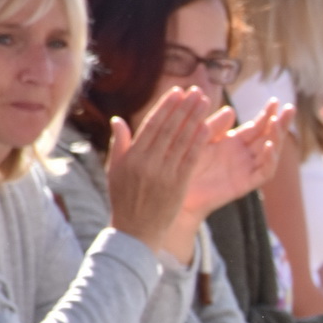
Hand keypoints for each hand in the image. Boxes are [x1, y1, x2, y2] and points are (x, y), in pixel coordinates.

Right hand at [106, 87, 211, 248]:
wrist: (136, 232)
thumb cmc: (124, 200)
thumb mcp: (115, 171)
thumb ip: (120, 144)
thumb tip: (118, 119)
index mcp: (132, 157)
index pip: (152, 125)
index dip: (166, 107)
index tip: (177, 91)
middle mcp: (148, 163)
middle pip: (169, 129)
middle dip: (184, 107)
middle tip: (196, 91)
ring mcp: (165, 174)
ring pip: (182, 140)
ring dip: (195, 119)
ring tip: (205, 102)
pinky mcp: (179, 185)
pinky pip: (191, 159)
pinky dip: (199, 142)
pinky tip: (207, 127)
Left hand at [188, 99, 293, 218]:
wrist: (176, 188)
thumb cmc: (183, 162)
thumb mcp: (199, 138)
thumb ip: (215, 126)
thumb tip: (231, 110)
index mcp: (235, 141)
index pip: (258, 126)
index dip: (267, 114)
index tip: (274, 101)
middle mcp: (244, 155)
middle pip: (270, 137)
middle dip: (281, 123)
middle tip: (290, 109)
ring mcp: (246, 169)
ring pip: (271, 153)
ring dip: (277, 138)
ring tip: (279, 123)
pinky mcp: (245, 184)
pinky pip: (264, 173)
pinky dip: (270, 160)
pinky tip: (269, 146)